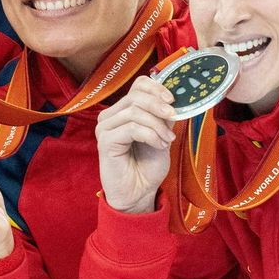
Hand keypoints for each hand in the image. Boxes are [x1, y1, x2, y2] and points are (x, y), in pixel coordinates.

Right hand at [94, 76, 174, 213]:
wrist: (138, 193)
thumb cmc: (147, 166)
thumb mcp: (162, 135)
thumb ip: (164, 117)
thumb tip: (173, 99)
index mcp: (122, 111)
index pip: (137, 85)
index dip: (157, 88)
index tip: (173, 100)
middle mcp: (110, 116)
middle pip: (136, 95)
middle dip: (160, 106)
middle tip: (174, 118)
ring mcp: (105, 128)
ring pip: (135, 111)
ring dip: (157, 125)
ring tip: (167, 140)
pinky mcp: (105, 141)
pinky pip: (132, 128)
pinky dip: (151, 135)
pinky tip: (159, 145)